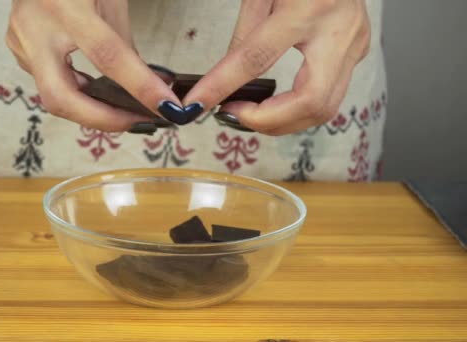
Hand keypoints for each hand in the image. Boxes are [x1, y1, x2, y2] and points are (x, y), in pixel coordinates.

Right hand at [6, 0, 181, 131]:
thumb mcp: (110, 0)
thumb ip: (123, 44)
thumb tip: (149, 86)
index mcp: (65, 8)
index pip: (107, 56)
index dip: (139, 86)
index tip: (166, 107)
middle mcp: (34, 28)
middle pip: (61, 98)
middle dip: (102, 120)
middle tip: (137, 124)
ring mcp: (20, 42)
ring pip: (54, 96)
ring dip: (92, 110)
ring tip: (126, 113)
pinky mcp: (18, 50)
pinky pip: (49, 83)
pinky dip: (77, 94)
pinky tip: (96, 96)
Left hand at [183, 0, 370, 134]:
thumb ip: (244, 36)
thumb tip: (224, 81)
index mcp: (308, 6)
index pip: (256, 58)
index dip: (222, 86)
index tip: (197, 104)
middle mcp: (338, 30)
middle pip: (309, 102)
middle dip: (266, 121)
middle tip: (233, 116)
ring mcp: (354, 45)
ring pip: (324, 110)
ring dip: (282, 122)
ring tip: (250, 115)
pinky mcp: (357, 54)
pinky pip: (329, 97)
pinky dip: (297, 110)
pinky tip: (277, 106)